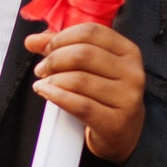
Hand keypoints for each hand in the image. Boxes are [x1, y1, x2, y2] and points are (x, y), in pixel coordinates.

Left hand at [24, 22, 145, 162]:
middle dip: (54, 59)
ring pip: (79, 80)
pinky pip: (79, 105)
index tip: (46, 48)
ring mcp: (127, 98)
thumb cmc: (103, 95)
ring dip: (53, 79)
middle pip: (83, 54)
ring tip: (43, 83)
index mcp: (128, 52)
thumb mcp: (90, 66)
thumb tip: (32, 40)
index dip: (62, 38)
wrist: (122, 134)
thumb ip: (62, 47)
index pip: (91, 32)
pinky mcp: (116, 122)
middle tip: (41, 69)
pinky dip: (56, 96)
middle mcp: (133, 73)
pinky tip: (45, 92)